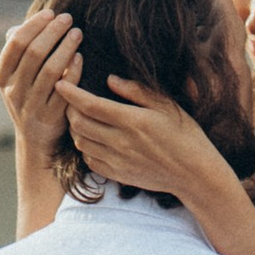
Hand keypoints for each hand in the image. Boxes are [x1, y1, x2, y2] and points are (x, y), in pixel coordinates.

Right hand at [0, 8, 80, 160]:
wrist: (35, 139)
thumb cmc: (29, 95)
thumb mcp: (16, 76)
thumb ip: (20, 50)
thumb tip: (28, 22)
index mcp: (2, 76)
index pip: (16, 44)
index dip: (33, 25)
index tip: (50, 12)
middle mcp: (13, 91)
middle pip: (34, 53)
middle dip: (52, 32)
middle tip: (68, 18)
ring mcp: (32, 105)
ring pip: (50, 70)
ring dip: (65, 47)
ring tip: (77, 33)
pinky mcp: (51, 118)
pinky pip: (65, 90)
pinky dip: (73, 71)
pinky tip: (79, 56)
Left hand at [62, 77, 242, 209]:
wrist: (194, 174)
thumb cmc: (185, 134)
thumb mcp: (167, 105)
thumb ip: (137, 91)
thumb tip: (110, 79)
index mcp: (132, 121)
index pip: (90, 105)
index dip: (71, 93)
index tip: (61, 81)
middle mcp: (121, 142)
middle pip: (80, 124)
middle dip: (69, 109)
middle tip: (70, 98)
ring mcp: (117, 161)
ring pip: (81, 143)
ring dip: (75, 129)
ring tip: (80, 117)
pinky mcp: (118, 175)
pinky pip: (90, 161)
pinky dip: (85, 148)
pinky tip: (92, 139)